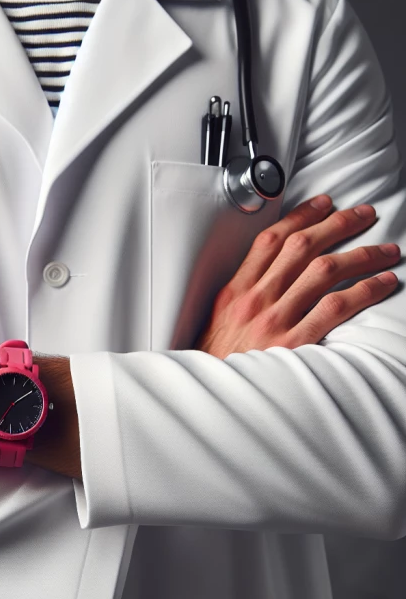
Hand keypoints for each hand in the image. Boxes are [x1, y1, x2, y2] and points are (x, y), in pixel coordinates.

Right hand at [193, 195, 400, 359]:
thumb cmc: (218, 358)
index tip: (323, 204)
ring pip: (323, 272)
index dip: (301, 217)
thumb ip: (243, 291)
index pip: (271, 241)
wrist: (214, 394)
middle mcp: (255, 299)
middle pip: (302, 247)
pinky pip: (335, 308)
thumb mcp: (219, 317)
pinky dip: (363, 291)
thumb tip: (270, 268)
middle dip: (338, 225)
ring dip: (361, 256)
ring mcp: (274, 320)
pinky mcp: (293, 343)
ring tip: (386, 252)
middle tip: (364, 215)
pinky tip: (382, 284)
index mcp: (236, 290)